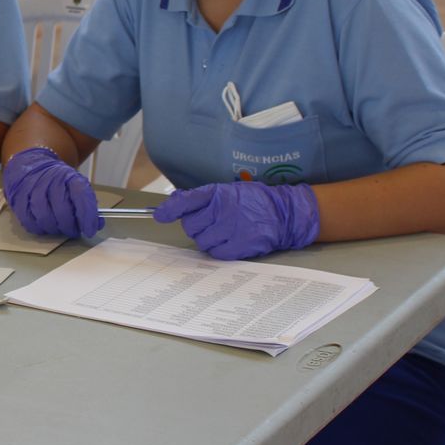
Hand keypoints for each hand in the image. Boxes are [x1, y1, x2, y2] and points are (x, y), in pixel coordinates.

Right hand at [2, 147, 102, 238]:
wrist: (30, 165)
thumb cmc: (55, 180)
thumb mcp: (75, 184)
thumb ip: (87, 203)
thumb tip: (96, 224)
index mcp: (67, 176)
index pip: (80, 194)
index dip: (87, 215)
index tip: (90, 229)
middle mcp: (48, 181)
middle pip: (62, 210)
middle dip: (71, 226)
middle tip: (74, 230)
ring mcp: (31, 190)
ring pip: (45, 218)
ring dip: (56, 229)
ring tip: (60, 228)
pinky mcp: (18, 201)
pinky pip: (30, 222)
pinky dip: (40, 228)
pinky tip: (46, 225)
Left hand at [154, 181, 319, 260]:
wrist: (284, 214)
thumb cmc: (253, 202)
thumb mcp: (228, 192)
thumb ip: (202, 197)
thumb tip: (174, 202)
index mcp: (219, 193)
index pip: (187, 200)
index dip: (170, 209)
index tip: (160, 215)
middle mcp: (224, 210)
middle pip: (191, 225)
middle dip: (195, 226)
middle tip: (209, 223)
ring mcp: (233, 228)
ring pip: (202, 241)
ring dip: (207, 239)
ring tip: (222, 232)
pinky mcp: (242, 245)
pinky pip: (216, 253)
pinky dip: (218, 249)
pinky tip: (228, 242)